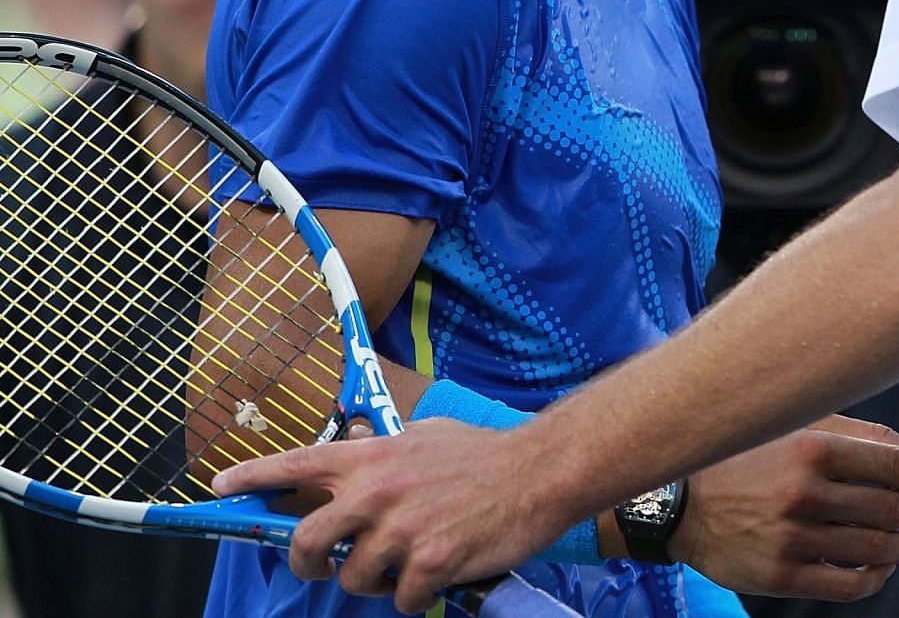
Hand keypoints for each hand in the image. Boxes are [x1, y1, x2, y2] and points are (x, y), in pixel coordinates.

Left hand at [212, 418, 566, 613]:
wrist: (540, 472)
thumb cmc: (485, 454)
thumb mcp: (425, 435)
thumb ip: (385, 453)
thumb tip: (359, 465)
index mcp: (373, 456)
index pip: (295, 464)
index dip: (251, 478)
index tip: (220, 489)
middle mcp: (376, 491)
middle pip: (307, 543)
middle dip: (309, 563)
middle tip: (327, 566)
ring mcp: (400, 530)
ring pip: (354, 579)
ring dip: (378, 581)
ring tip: (409, 564)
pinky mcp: (427, 564)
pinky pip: (400, 601)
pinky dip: (417, 597)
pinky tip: (442, 574)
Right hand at [670, 415, 898, 601]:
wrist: (681, 503)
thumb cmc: (747, 459)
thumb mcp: (797, 428)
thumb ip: (859, 436)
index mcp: (810, 448)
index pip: (894, 466)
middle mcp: (802, 493)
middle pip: (890, 508)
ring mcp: (791, 538)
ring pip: (876, 548)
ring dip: (897, 545)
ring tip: (895, 538)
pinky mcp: (782, 576)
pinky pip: (850, 586)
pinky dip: (874, 578)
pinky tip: (875, 567)